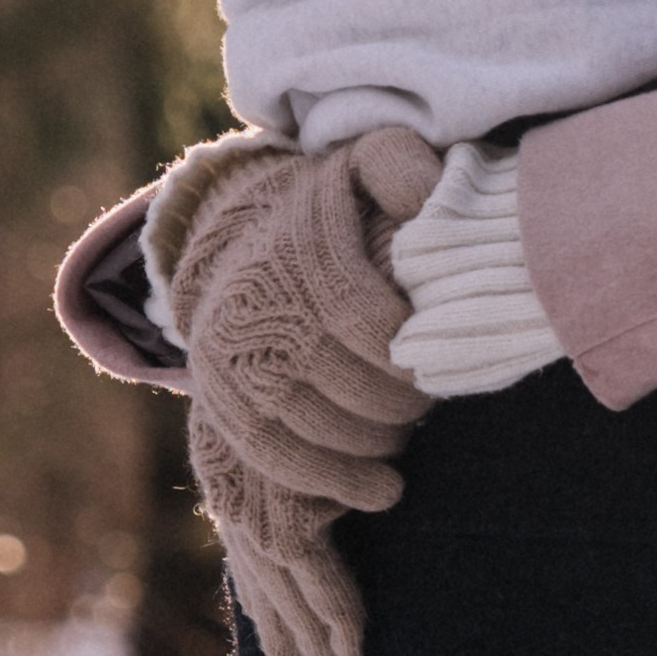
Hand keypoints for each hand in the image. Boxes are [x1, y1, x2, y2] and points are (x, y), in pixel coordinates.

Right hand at [162, 126, 443, 655]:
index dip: (414, 354)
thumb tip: (430, 190)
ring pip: (305, 428)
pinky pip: (271, 455)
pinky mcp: (218, 401)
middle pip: (340, 382)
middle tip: (427, 412)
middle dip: (395, 407)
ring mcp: (227, 361)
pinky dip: (328, 482)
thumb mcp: (365, 164)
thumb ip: (402, 165)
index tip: (438, 364)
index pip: (367, 320)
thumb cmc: (330, 206)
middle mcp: (253, 311)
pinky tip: (379, 490)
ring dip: (367, 452)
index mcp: (297, 255)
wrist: (239, 234)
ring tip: (403, 453)